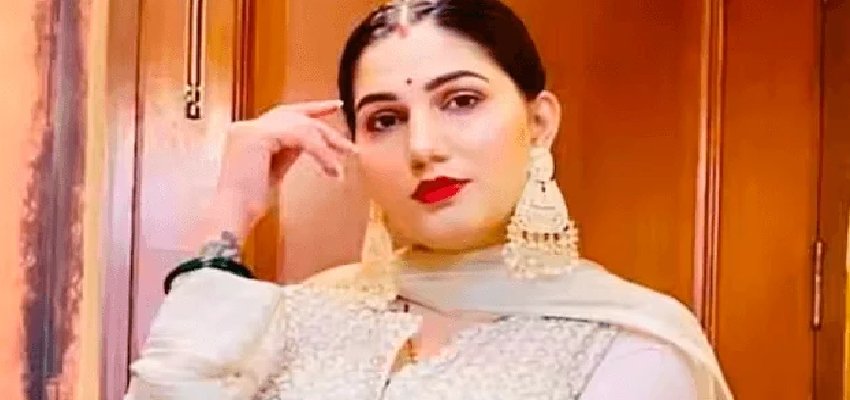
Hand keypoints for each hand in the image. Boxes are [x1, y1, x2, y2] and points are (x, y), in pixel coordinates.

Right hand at [204, 100, 355, 239]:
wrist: (232, 215)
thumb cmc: (249, 203)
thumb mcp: (274, 171)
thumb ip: (288, 152)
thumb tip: (310, 141)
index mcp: (247, 133)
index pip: (283, 114)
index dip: (311, 109)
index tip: (334, 106)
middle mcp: (246, 126)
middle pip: (293, 115)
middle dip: (324, 121)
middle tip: (348, 135)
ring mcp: (250, 129)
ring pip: (300, 126)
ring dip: (327, 142)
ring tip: (346, 155)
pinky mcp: (258, 137)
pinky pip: (300, 137)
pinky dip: (320, 152)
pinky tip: (331, 167)